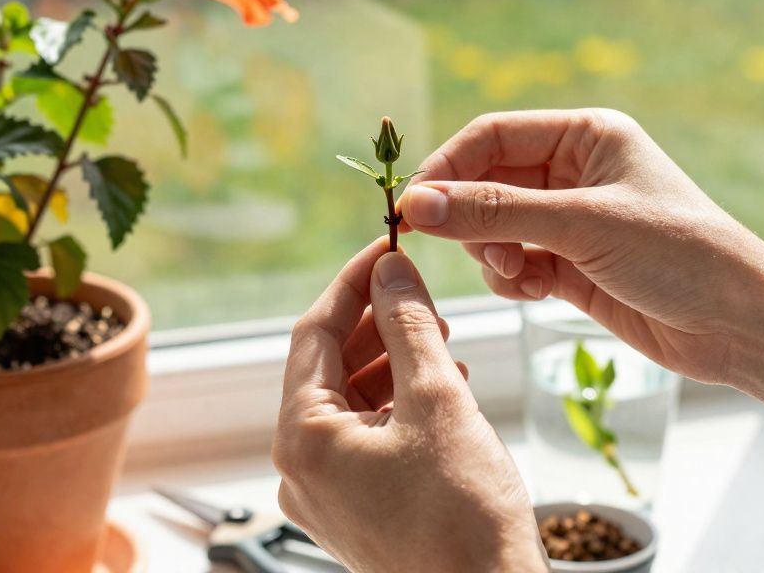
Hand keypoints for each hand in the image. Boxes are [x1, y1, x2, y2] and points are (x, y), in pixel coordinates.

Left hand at [272, 239, 546, 572]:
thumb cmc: (463, 516)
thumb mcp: (438, 399)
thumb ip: (408, 325)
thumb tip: (390, 269)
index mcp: (303, 437)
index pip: (313, 333)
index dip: (354, 282)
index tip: (388, 247)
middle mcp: (301, 468)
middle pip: (328, 367)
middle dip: (377, 326)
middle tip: (423, 297)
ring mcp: (326, 495)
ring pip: (349, 403)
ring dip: (392, 364)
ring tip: (441, 342)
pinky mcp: (356, 512)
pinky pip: (365, 438)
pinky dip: (398, 406)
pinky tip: (442, 390)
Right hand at [399, 109, 763, 384]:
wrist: (742, 324)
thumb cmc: (680, 254)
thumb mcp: (582, 224)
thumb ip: (495, 213)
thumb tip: (418, 204)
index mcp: (586, 136)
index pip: (492, 136)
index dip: (448, 168)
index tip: (414, 208)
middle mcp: (576, 172)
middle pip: (487, 183)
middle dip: (473, 219)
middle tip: (475, 251)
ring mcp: (573, 221)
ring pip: (495, 228)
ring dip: (494, 254)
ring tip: (522, 276)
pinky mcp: (573, 266)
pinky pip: (516, 263)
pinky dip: (514, 278)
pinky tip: (538, 291)